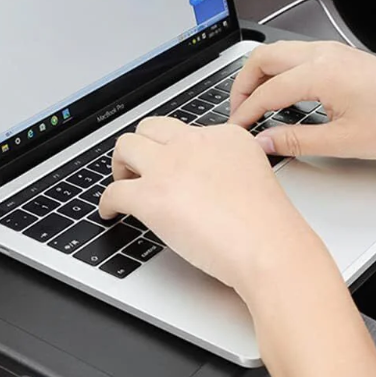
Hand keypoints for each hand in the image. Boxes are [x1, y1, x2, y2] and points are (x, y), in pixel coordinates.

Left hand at [99, 117, 315, 292]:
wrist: (269, 248)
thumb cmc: (267, 226)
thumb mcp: (254, 174)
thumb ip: (227, 167)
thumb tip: (204, 180)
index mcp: (222, 136)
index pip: (183, 131)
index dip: (171, 149)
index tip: (167, 164)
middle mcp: (193, 143)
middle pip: (149, 128)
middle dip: (140, 147)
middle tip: (138, 168)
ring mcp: (169, 167)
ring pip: (125, 146)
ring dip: (119, 165)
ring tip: (123, 184)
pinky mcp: (150, 196)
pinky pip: (113, 191)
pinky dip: (107, 202)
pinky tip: (111, 212)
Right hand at [229, 41, 375, 159]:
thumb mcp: (342, 141)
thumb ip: (295, 141)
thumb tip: (264, 143)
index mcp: (321, 73)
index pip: (266, 92)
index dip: (245, 113)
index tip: (237, 130)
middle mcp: (324, 54)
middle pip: (262, 58)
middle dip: (242, 85)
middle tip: (238, 113)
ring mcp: (333, 52)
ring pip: (277, 53)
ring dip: (259, 76)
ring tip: (255, 104)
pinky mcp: (340, 56)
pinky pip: (295, 56)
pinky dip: (278, 72)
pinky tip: (281, 95)